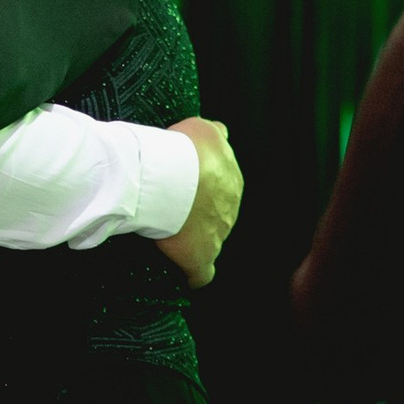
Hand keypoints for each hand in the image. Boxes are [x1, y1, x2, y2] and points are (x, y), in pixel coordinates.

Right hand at [155, 116, 243, 288]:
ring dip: (194, 238)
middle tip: (172, 208)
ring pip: (211, 239)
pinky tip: (185, 276)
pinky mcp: (201, 256)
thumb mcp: (203, 128)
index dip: (201, 188)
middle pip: (217, 213)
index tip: (181, 186)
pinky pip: (202, 274)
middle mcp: (231, 207)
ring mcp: (218, 233)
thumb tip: (219, 130)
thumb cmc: (184, 150)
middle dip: (199, 212)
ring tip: (170, 236)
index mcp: (232, 180)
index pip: (220, 186)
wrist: (174, 176)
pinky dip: (194, 275)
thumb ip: (213, 131)